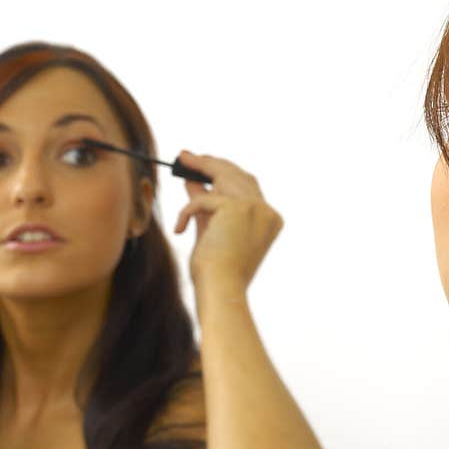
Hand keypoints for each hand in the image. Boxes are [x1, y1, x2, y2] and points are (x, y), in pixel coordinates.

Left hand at [173, 151, 282, 292]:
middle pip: (238, 175)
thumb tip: (192, 182)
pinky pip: (203, 199)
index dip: (224, 174)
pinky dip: (187, 210)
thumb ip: (206, 206)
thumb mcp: (210, 232)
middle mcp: (266, 212)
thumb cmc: (217, 272)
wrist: (221, 291)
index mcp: (268, 220)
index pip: (247, 187)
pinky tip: (180, 228)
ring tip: (181, 160)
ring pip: (223, 175)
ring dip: (200, 166)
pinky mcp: (236, 207)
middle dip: (211, 164)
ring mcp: (255, 207)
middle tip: (187, 157)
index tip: (204, 167)